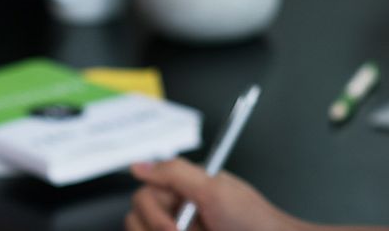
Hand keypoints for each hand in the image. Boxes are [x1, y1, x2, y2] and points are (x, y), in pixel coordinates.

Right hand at [127, 159, 299, 230]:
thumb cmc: (252, 219)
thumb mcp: (214, 190)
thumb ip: (175, 174)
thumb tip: (139, 164)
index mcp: (184, 190)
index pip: (144, 194)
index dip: (152, 212)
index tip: (172, 226)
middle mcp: (177, 212)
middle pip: (136, 221)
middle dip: (156, 227)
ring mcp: (178, 230)